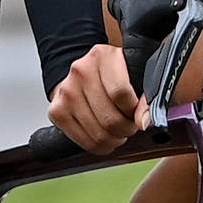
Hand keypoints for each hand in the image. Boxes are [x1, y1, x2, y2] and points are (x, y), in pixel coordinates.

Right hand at [48, 38, 144, 152]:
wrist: (81, 75)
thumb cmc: (110, 76)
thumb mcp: (133, 74)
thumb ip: (145, 95)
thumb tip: (144, 121)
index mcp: (102, 56)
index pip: (121, 93)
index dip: (136, 111)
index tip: (139, 115)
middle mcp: (81, 71)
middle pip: (110, 118)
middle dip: (127, 129)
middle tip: (130, 125)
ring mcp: (66, 92)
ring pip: (99, 134)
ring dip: (115, 139)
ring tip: (118, 131)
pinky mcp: (57, 111)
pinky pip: (85, 142)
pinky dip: (100, 146)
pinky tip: (104, 136)